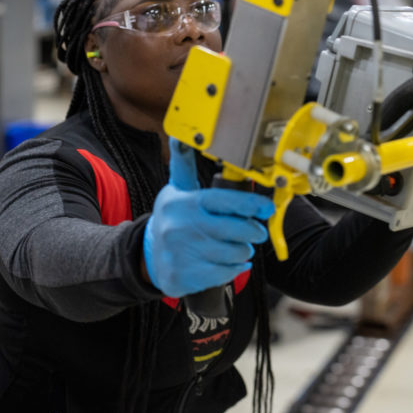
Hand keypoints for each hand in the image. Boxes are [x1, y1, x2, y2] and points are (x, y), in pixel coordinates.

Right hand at [143, 139, 274, 297]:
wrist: (145, 256)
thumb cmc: (171, 219)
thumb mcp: (175, 189)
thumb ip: (185, 164)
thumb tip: (180, 136)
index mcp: (184, 203)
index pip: (225, 200)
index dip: (251, 204)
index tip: (267, 208)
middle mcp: (181, 227)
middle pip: (237, 229)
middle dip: (254, 231)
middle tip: (256, 231)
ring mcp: (181, 253)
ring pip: (235, 252)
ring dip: (244, 250)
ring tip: (238, 246)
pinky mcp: (183, 276)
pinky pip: (225, 273)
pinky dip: (234, 269)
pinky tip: (229, 263)